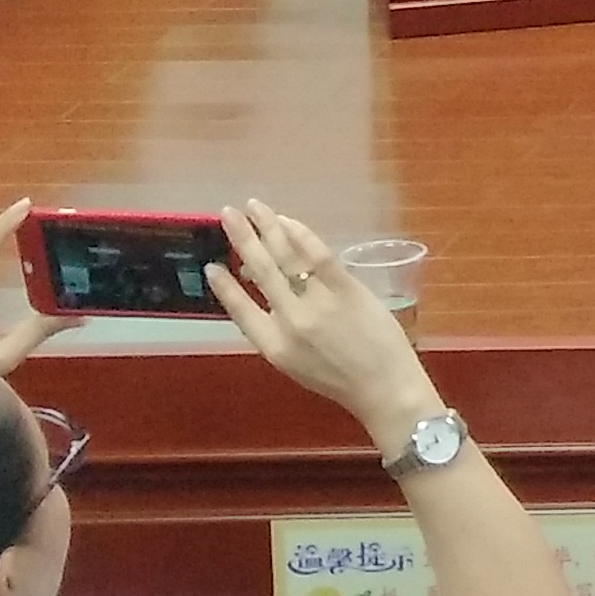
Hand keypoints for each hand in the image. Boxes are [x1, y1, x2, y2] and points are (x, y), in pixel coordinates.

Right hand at [205, 198, 441, 446]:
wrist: (384, 387)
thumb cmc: (341, 380)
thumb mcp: (295, 365)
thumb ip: (276, 334)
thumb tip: (265, 297)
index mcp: (273, 346)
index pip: (239, 309)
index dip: (223, 286)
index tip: (210, 265)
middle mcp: (290, 321)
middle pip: (260, 271)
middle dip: (241, 239)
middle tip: (226, 214)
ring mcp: (318, 303)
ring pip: (285, 256)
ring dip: (266, 227)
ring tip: (252, 207)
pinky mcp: (346, 290)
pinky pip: (318, 256)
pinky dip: (300, 235)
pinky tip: (286, 221)